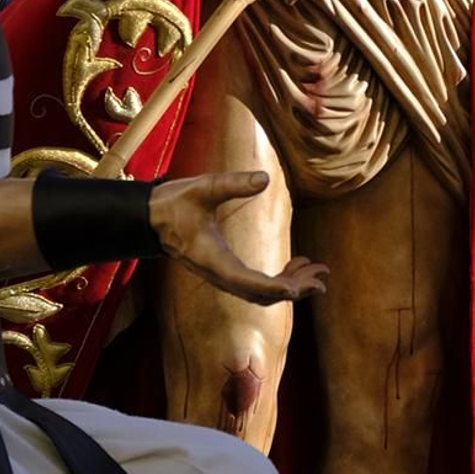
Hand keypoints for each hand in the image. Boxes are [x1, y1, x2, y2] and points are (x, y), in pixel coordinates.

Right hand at [147, 169, 326, 304]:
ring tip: (317, 273)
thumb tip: (264, 178)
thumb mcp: (203, 188)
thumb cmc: (175, 204)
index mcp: (215, 260)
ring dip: (291, 286)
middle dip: (294, 288)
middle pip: (262, 295)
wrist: (152, 220)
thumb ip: (233, 184)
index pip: (248, 282)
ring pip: (262, 294)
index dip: (274, 287)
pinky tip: (297, 265)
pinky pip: (257, 286)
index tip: (297, 289)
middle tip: (322, 277)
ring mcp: (223, 276)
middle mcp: (221, 275)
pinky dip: (280, 281)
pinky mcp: (226, 271)